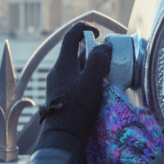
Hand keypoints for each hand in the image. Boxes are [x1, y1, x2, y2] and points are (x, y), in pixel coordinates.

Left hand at [39, 22, 112, 140]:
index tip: (99, 34)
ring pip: (75, 68)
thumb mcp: (92, 80)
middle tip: (107, 62)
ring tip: (103, 78)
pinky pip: (73, 80)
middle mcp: (57, 71)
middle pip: (75, 53)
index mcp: (63, 63)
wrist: (63, 134)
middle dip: (92, 54)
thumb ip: (99, 60)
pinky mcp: (59, 95)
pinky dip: (84, 80)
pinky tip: (94, 91)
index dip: (85, 29)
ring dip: (89, 68)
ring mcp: (56, 83)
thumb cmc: (78, 106)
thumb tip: (104, 46)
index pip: (71, 36)